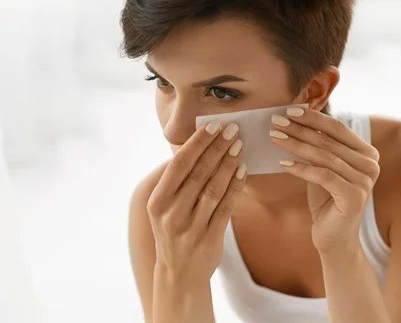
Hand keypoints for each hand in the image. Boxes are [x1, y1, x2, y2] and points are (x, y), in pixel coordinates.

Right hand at [146, 122, 246, 281]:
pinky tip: (242, 170)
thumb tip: (195, 145)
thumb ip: (176, 181)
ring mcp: (190, 228)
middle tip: (232, 129)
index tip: (213, 125)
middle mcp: (171, 214)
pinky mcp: (209, 239)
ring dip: (228, 164)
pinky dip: (235, 186)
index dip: (197, 143)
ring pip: (213, 188)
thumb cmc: (173, 232)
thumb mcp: (164, 208)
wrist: (178, 274)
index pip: (179, 165)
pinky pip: (226, 207)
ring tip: (239, 145)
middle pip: (198, 173)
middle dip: (217, 147)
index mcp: (157, 202)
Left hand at [270, 107, 379, 253]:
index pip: (338, 128)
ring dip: (296, 145)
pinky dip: (301, 168)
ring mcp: (365, 181)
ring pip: (324, 156)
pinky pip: (323, 176)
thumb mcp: (323, 168)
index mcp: (367, 153)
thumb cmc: (326, 200)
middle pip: (329, 140)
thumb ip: (318, 146)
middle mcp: (371, 164)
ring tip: (274, 138)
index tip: (289, 110)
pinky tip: (282, 164)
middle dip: (300, 128)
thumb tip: (295, 119)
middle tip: (276, 121)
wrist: (334, 238)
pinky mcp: (354, 196)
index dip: (313, 117)